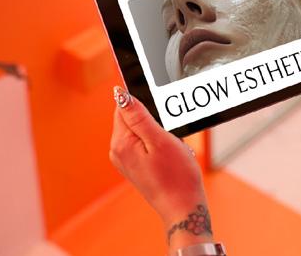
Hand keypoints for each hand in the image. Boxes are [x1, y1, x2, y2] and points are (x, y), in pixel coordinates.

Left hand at [109, 87, 212, 250]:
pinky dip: (156, 140)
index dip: (142, 102)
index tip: (160, 113)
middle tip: (168, 133)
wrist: (183, 206)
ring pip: (139, 129)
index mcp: (121, 143)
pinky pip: (143, 141)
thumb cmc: (176, 176)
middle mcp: (118, 151)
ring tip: (170, 144)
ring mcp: (125, 159)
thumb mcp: (160, 140)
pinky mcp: (134, 164)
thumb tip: (121, 94)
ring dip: (155, 129)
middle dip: (151, 117)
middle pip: (130, 117)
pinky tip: (168, 152)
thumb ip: (138, 116)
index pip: (123, 106)